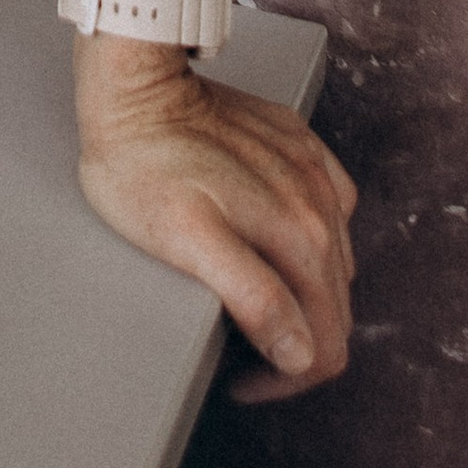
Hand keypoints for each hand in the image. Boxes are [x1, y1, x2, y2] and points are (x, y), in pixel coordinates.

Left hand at [72, 40, 356, 398]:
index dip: (286, 378)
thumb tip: (302, 351)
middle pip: (335, 308)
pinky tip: (274, 243)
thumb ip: (253, 297)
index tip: (243, 381)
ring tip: (255, 304)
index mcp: (301, 237)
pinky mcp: (299, 143)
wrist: (132, 87)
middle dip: (296, 343)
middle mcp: (321, 205)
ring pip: (335, 262)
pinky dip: (310, 241)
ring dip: (304, 295)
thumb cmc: (143, 166)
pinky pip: (328, 209)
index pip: (325, 344)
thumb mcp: (186, 242)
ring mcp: (313, 170)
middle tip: (241, 352)